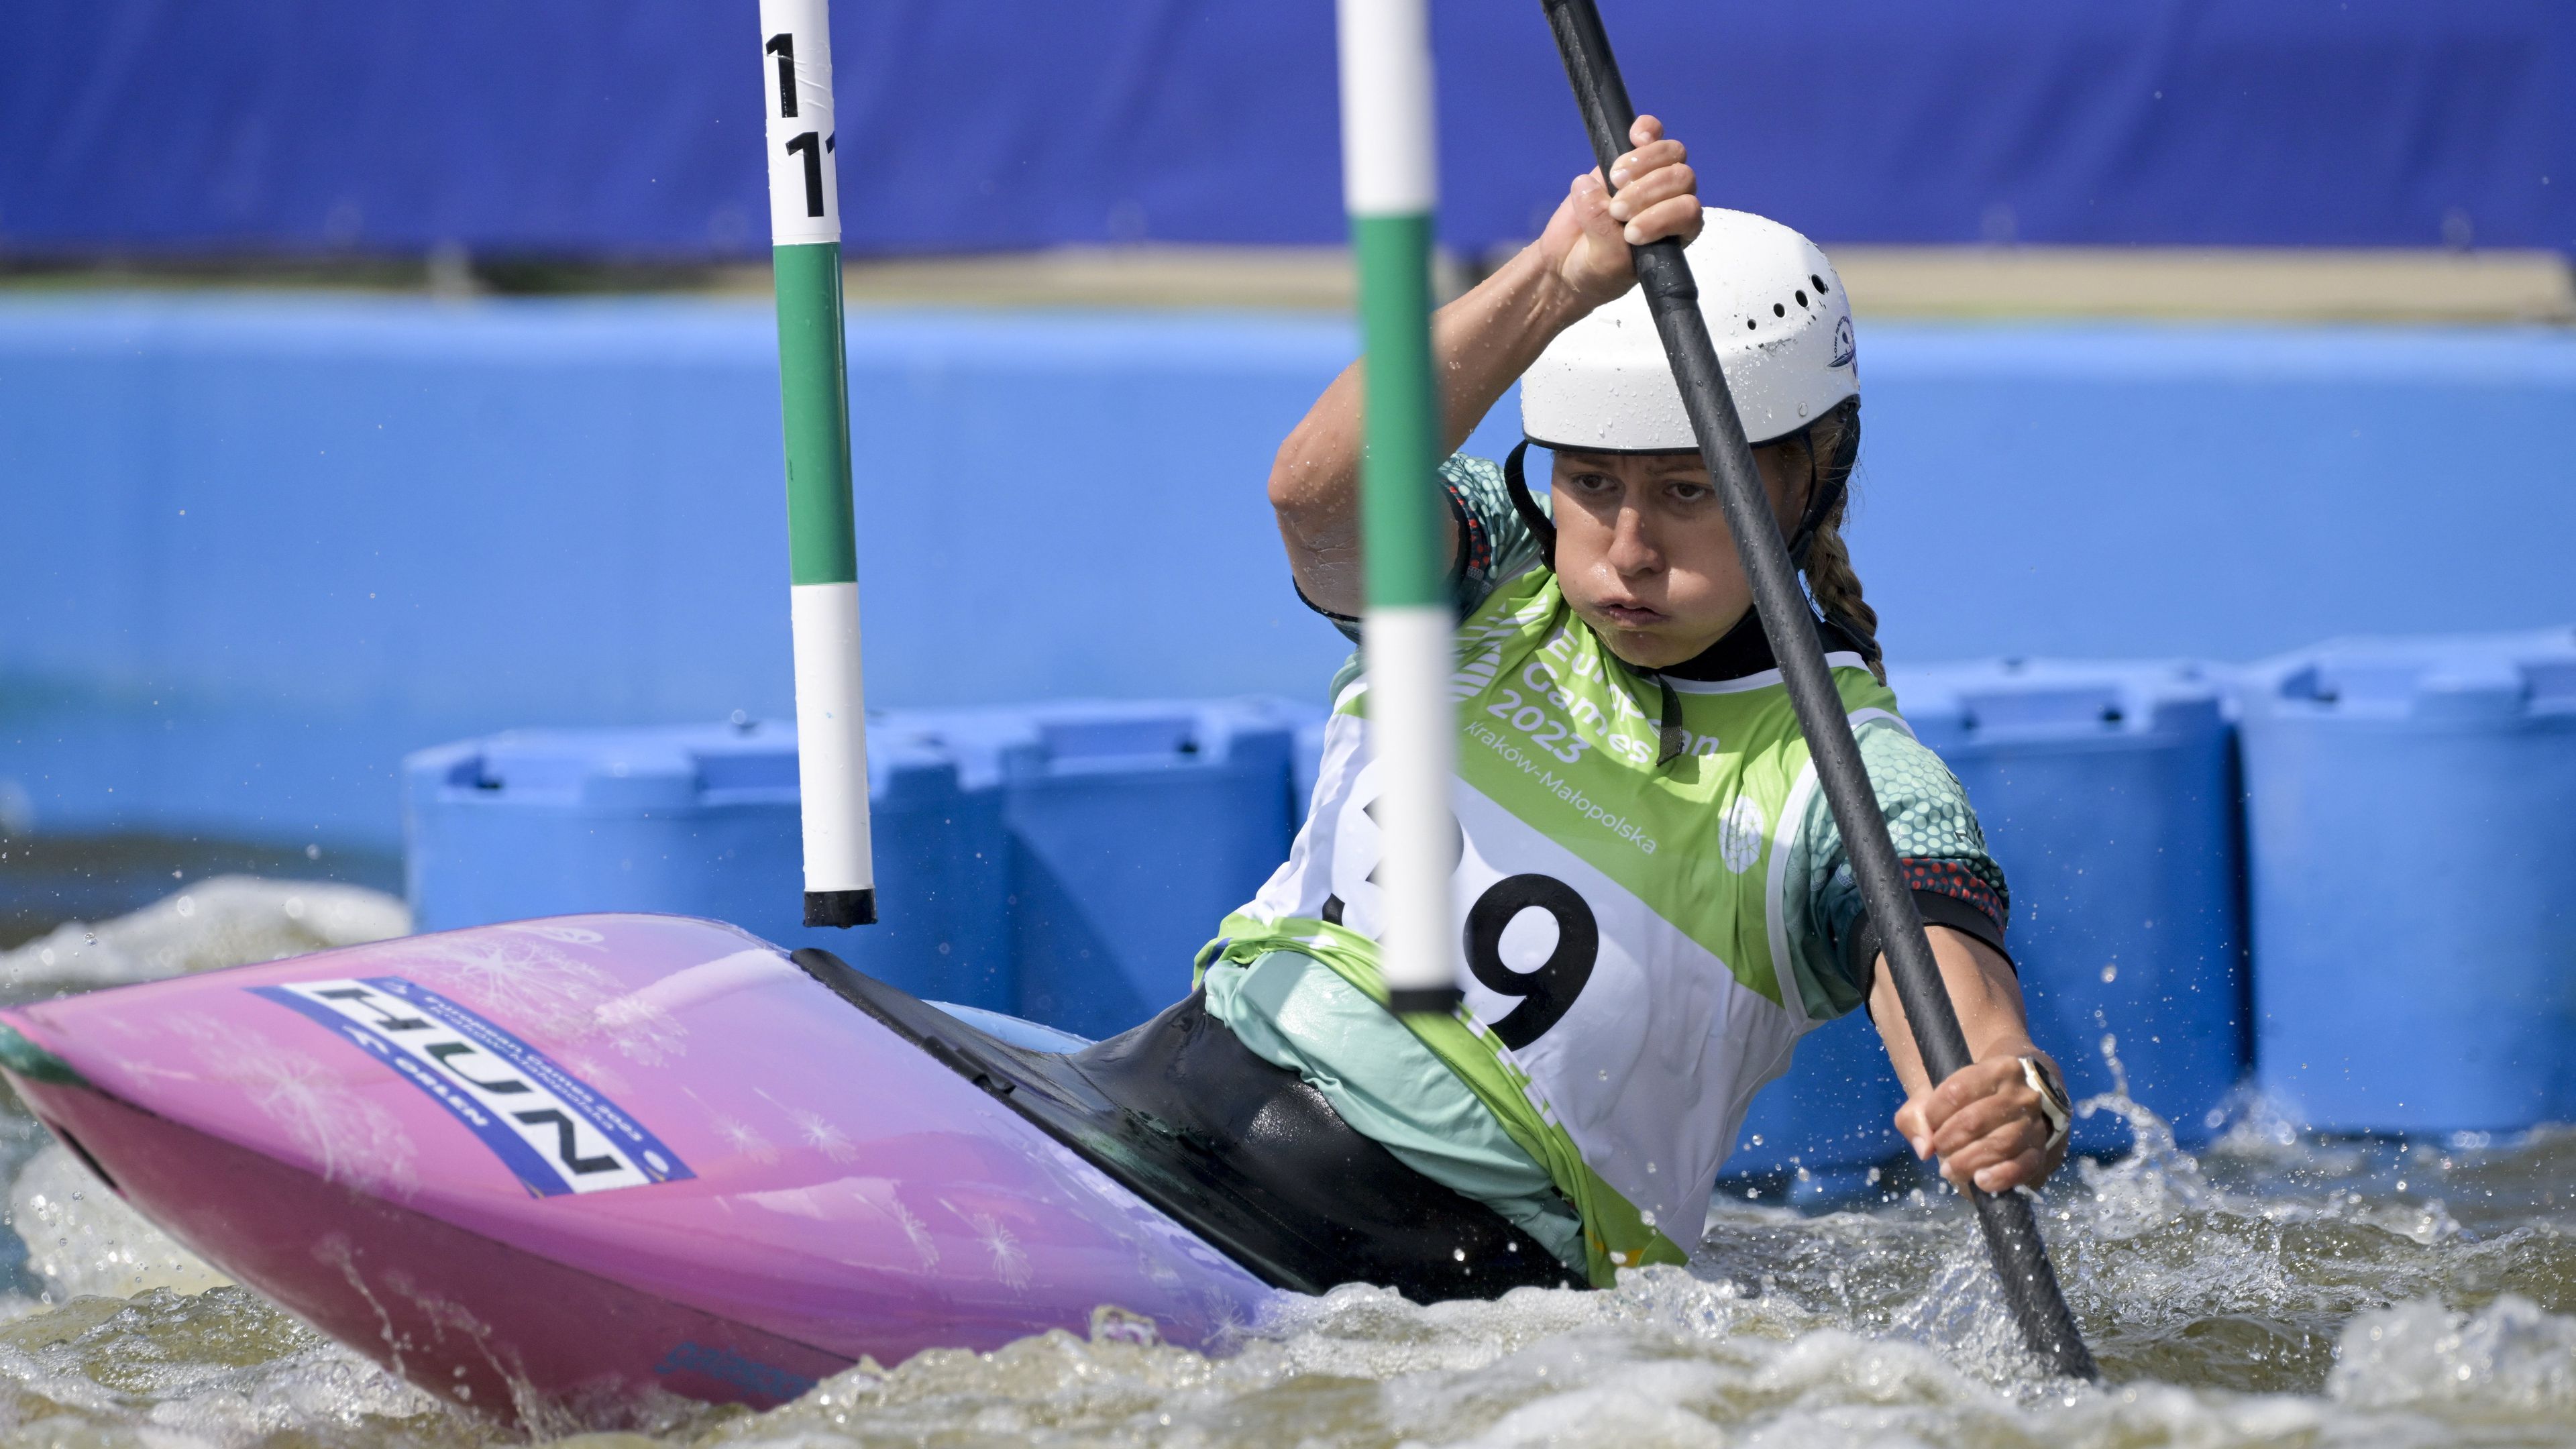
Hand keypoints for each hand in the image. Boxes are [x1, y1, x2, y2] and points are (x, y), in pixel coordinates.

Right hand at [1531, 115, 1704, 312]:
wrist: (1566, 261)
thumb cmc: (1594, 270)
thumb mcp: (1602, 265)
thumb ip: (1604, 233)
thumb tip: (1590, 187)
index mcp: (1676, 231)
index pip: (1687, 212)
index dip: (1662, 216)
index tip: (1630, 233)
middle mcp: (1671, 201)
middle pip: (1681, 177)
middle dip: (1648, 190)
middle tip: (1616, 209)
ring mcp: (1651, 176)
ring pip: (1671, 153)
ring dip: (1644, 162)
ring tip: (1613, 179)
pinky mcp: (1628, 158)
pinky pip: (1651, 133)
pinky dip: (1645, 130)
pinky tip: (1633, 136)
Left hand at [1895, 1054, 2067, 1193]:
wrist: (2002, 1106)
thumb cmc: (1965, 1101)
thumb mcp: (1936, 1097)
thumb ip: (1916, 1116)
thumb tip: (1924, 1148)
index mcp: (2000, 1069)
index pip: (1958, 1090)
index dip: (1935, 1112)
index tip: (1930, 1121)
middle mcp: (2023, 1094)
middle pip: (1975, 1120)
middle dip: (1948, 1140)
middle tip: (1939, 1149)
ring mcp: (2034, 1124)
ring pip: (1999, 1144)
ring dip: (1967, 1161)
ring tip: (1949, 1169)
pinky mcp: (2039, 1151)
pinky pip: (2023, 1166)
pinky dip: (2000, 1176)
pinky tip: (1980, 1181)